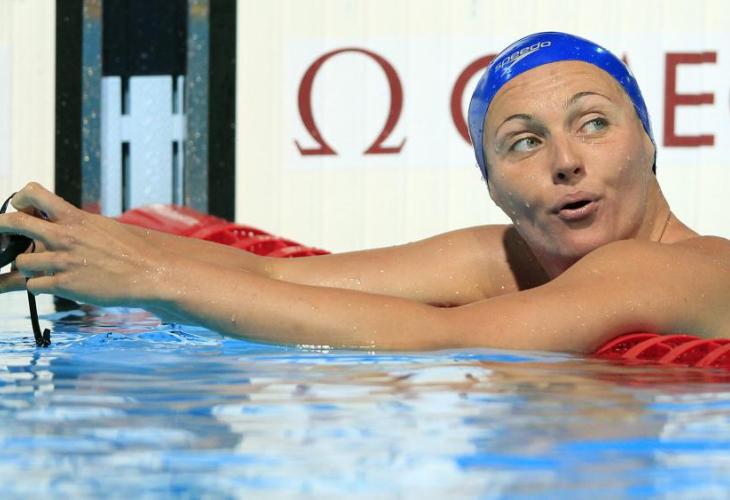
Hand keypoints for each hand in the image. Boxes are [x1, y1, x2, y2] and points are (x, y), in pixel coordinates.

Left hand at [0, 182, 168, 306]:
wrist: (150, 274)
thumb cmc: (132, 251)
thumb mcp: (104, 227)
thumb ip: (77, 226)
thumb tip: (57, 224)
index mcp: (75, 218)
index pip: (33, 193)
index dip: (19, 199)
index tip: (19, 207)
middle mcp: (64, 236)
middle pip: (14, 222)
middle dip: (1, 228)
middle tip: (1, 236)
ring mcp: (62, 261)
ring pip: (20, 262)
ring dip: (26, 267)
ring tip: (40, 270)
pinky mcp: (64, 284)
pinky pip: (32, 286)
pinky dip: (37, 287)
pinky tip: (50, 285)